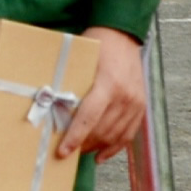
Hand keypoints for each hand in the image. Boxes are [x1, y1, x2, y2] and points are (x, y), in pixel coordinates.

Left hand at [57, 26, 150, 157]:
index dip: (75, 137)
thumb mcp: (81, 62)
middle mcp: (125, 96)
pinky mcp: (140, 106)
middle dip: (83, 144)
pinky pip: (128, 135)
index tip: (63, 152)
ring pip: (114, 136)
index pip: (89, 118)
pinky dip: (114, 148)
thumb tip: (49, 108)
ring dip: (96, 146)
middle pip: (102, 131)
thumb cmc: (97, 45)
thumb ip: (70, 85)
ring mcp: (135, 103)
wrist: (122, 35)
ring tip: (80, 150)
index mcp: (108, 84)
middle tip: (66, 150)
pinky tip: (100, 155)